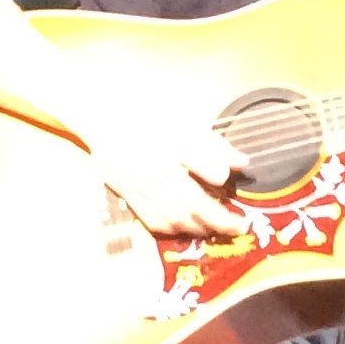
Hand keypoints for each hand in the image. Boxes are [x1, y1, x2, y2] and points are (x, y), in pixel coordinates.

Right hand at [90, 121, 244, 240]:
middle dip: (218, 222)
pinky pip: (151, 221)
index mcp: (172, 149)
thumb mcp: (185, 121)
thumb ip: (214, 145)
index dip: (222, 193)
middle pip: (191, 207)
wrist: (103, 114)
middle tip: (239, 228)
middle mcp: (155, 173)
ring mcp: (139, 186)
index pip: (204, 178)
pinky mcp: (127, 194)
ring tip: (216, 230)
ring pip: (172, 219)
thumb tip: (242, 164)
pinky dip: (172, 229)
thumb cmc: (148, 113)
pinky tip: (186, 228)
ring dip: (197, 229)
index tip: (238, 202)